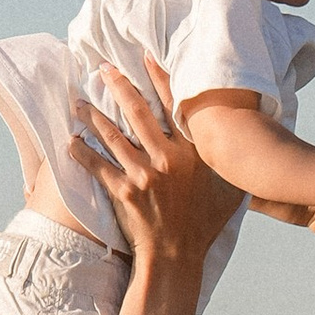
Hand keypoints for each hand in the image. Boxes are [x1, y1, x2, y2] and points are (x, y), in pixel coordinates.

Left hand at [71, 58, 245, 267]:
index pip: (173, 105)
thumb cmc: (205, 224)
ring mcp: (144, 175)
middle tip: (103, 68)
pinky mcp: (125, 192)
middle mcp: (168, 158)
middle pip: (138, 112)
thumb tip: (244, 140)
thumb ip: (229, 162)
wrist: (178, 257)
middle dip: (118, 86)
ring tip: (79, 102)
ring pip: (113, 136)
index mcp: (193, 153)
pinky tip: (71, 142)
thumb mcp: (229, 190)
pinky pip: (99, 167)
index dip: (158, 78)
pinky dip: (83, 154)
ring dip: (94, 116)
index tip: (144, 57)